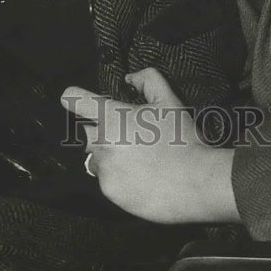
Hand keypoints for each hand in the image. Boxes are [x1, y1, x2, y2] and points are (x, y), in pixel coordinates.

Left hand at [61, 67, 239, 223]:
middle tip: (129, 137)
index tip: (74, 99)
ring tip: (137, 160)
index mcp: (112, 116)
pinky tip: (139, 177)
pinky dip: (118, 178)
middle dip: (103, 132)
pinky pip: (105, 180)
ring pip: (96, 159)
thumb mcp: (169, 100)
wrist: (196, 182)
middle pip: (88, 133)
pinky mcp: (110, 192)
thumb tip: (129, 79)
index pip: (75, 100)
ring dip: (109, 157)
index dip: (75, 97)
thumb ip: (147, 80)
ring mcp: (104, 169)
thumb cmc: (182, 138)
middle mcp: (102, 142)